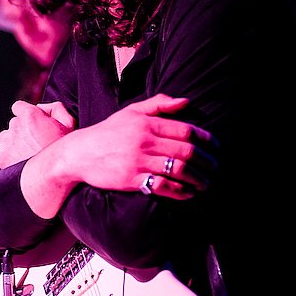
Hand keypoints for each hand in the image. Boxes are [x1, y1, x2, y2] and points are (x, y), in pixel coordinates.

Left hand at [0, 99, 75, 168]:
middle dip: (23, 130)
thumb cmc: (65, 151)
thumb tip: (40, 107)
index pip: (18, 107)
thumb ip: (55, 108)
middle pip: (14, 123)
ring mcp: (6, 141)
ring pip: (6, 137)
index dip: (26, 115)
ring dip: (14, 142)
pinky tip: (22, 162)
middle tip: (36, 143)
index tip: (33, 124)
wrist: (54, 176)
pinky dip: (9, 155)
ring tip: (29, 154)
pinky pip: (1, 151)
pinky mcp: (1, 156)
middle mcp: (15, 126)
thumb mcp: (69, 123)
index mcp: (30, 115)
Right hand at [64, 94, 216, 199]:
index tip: (216, 147)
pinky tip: (188, 193)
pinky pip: (162, 186)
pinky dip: (180, 191)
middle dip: (206, 161)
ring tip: (205, 183)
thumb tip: (187, 102)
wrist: (79, 152)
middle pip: (186, 151)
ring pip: (178, 170)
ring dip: (198, 178)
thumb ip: (159, 104)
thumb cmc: (108, 131)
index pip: (185, 130)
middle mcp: (145, 141)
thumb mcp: (131, 112)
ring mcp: (138, 161)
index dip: (206, 140)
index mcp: (147, 123)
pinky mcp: (131, 179)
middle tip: (215, 167)